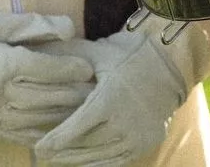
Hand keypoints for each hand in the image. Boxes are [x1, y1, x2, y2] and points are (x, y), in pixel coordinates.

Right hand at [0, 10, 95, 145]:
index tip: (89, 68)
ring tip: (85, 111)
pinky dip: (43, 134)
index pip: (46, 69)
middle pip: (46, 96)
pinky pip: (20, 136)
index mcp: (2, 64)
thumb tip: (70, 29)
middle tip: (97, 92)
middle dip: (74, 94)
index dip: (70, 69)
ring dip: (63, 116)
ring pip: (37, 119)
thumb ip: (35, 25)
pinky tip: (59, 131)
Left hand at [33, 29, 186, 166]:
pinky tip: (83, 160)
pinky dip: (98, 163)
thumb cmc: (130, 54)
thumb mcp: (100, 53)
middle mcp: (124, 123)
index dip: (54, 141)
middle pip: (84, 146)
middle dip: (62, 152)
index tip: (38, 148)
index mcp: (109, 100)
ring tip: (59, 157)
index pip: (75, 129)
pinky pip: (117, 161)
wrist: (171, 62)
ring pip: (99, 157)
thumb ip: (70, 60)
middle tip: (43, 153)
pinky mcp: (146, 144)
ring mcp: (137, 136)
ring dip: (77, 159)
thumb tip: (38, 57)